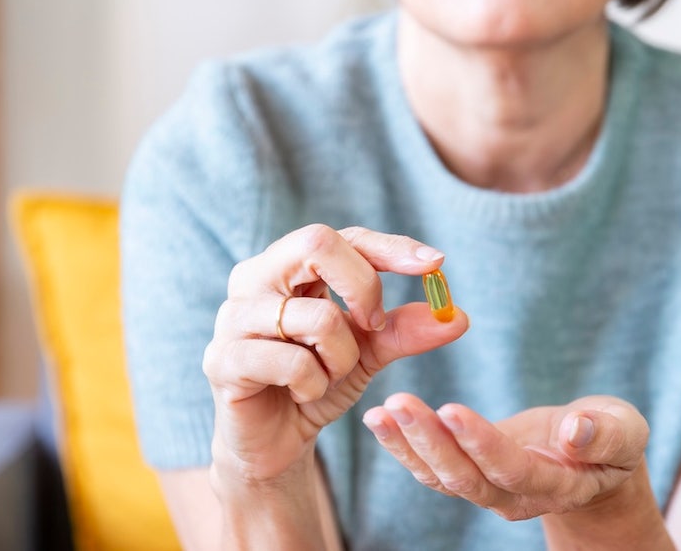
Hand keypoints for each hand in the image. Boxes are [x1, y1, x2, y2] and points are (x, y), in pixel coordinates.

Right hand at [202, 224, 468, 495]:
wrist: (275, 442)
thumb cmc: (316, 381)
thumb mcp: (369, 352)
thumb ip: (406, 330)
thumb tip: (458, 316)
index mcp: (286, 265)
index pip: (343, 237)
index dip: (390, 248)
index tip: (435, 264)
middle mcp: (253, 278)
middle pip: (318, 243)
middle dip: (364, 287)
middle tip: (374, 326)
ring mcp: (233, 317)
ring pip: (317, 316)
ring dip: (342, 356)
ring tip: (329, 374)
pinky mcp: (223, 360)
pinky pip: (293, 363)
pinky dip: (315, 384)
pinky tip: (304, 394)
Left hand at [361, 393, 649, 521]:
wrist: (594, 458)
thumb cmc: (612, 437)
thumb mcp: (624, 430)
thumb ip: (605, 434)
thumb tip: (577, 429)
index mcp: (558, 485)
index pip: (513, 470)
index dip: (482, 444)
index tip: (451, 409)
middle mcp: (516, 497)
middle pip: (466, 478)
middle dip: (430, 441)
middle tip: (399, 404)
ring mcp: (490, 490)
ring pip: (442, 477)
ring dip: (409, 445)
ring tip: (379, 412)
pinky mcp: (471, 474)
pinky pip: (433, 468)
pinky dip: (405, 446)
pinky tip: (381, 420)